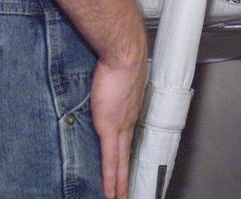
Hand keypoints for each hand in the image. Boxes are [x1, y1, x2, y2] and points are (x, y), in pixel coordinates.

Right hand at [91, 45, 147, 198]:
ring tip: (118, 198)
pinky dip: (110, 178)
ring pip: (120, 163)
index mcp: (131, 110)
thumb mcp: (119, 75)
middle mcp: (129, 121)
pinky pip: (110, 159)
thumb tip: (109, 81)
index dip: (127, 155)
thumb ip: (114, 84)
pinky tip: (110, 192)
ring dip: (119, 183)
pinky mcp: (109, 127)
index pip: (128, 139)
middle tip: (127, 194)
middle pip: (127, 156)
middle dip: (126, 177)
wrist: (124, 55)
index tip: (126, 166)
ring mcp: (120, 126)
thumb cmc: (120, 59)